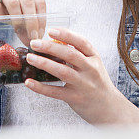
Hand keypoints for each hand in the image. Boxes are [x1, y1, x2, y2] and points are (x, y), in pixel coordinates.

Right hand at [0, 0, 46, 42]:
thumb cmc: (0, 5)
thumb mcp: (17, 7)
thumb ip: (27, 15)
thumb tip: (37, 35)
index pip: (39, 0)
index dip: (41, 19)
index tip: (39, 34)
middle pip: (28, 1)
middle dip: (31, 22)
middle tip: (32, 38)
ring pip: (13, 2)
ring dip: (17, 21)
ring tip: (19, 33)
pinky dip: (1, 17)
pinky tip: (2, 22)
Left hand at [24, 27, 138, 125]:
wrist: (108, 107)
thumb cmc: (96, 82)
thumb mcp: (93, 64)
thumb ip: (78, 53)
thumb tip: (54, 41)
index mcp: (94, 58)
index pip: (82, 42)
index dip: (66, 35)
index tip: (51, 30)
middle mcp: (90, 70)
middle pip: (70, 54)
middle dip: (50, 47)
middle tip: (34, 44)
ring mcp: (83, 85)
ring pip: (63, 72)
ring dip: (44, 63)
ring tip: (30, 58)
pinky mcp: (75, 98)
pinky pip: (55, 92)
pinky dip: (41, 87)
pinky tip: (29, 82)